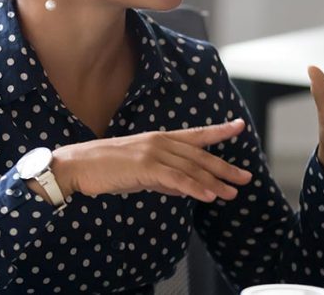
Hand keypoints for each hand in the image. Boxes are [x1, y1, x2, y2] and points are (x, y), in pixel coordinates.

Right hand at [50, 119, 252, 201]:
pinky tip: (208, 196)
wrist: (78, 166)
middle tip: (245, 177)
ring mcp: (153, 152)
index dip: (219, 131)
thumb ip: (164, 177)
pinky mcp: (145, 167)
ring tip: (232, 193)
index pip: (196, 134)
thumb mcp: (141, 172)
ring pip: (191, 168)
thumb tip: (184, 188)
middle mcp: (160, 142)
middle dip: (225, 168)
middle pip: (200, 155)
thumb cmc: (106, 169)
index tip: (239, 126)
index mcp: (160, 139)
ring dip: (214, 182)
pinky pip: (176, 179)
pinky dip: (194, 188)